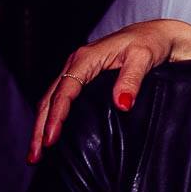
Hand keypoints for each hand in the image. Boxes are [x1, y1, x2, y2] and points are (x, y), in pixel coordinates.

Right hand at [28, 19, 190, 162]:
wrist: (156, 35)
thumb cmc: (151, 43)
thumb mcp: (144, 58)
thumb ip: (132, 80)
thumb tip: (122, 105)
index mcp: (86, 58)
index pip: (65, 91)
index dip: (56, 117)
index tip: (50, 140)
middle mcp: (76, 63)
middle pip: (49, 98)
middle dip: (39, 127)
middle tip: (34, 156)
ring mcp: (76, 70)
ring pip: (50, 99)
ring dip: (41, 125)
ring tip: (36, 153)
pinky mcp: (81, 77)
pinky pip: (60, 98)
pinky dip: (50, 117)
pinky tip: (50, 134)